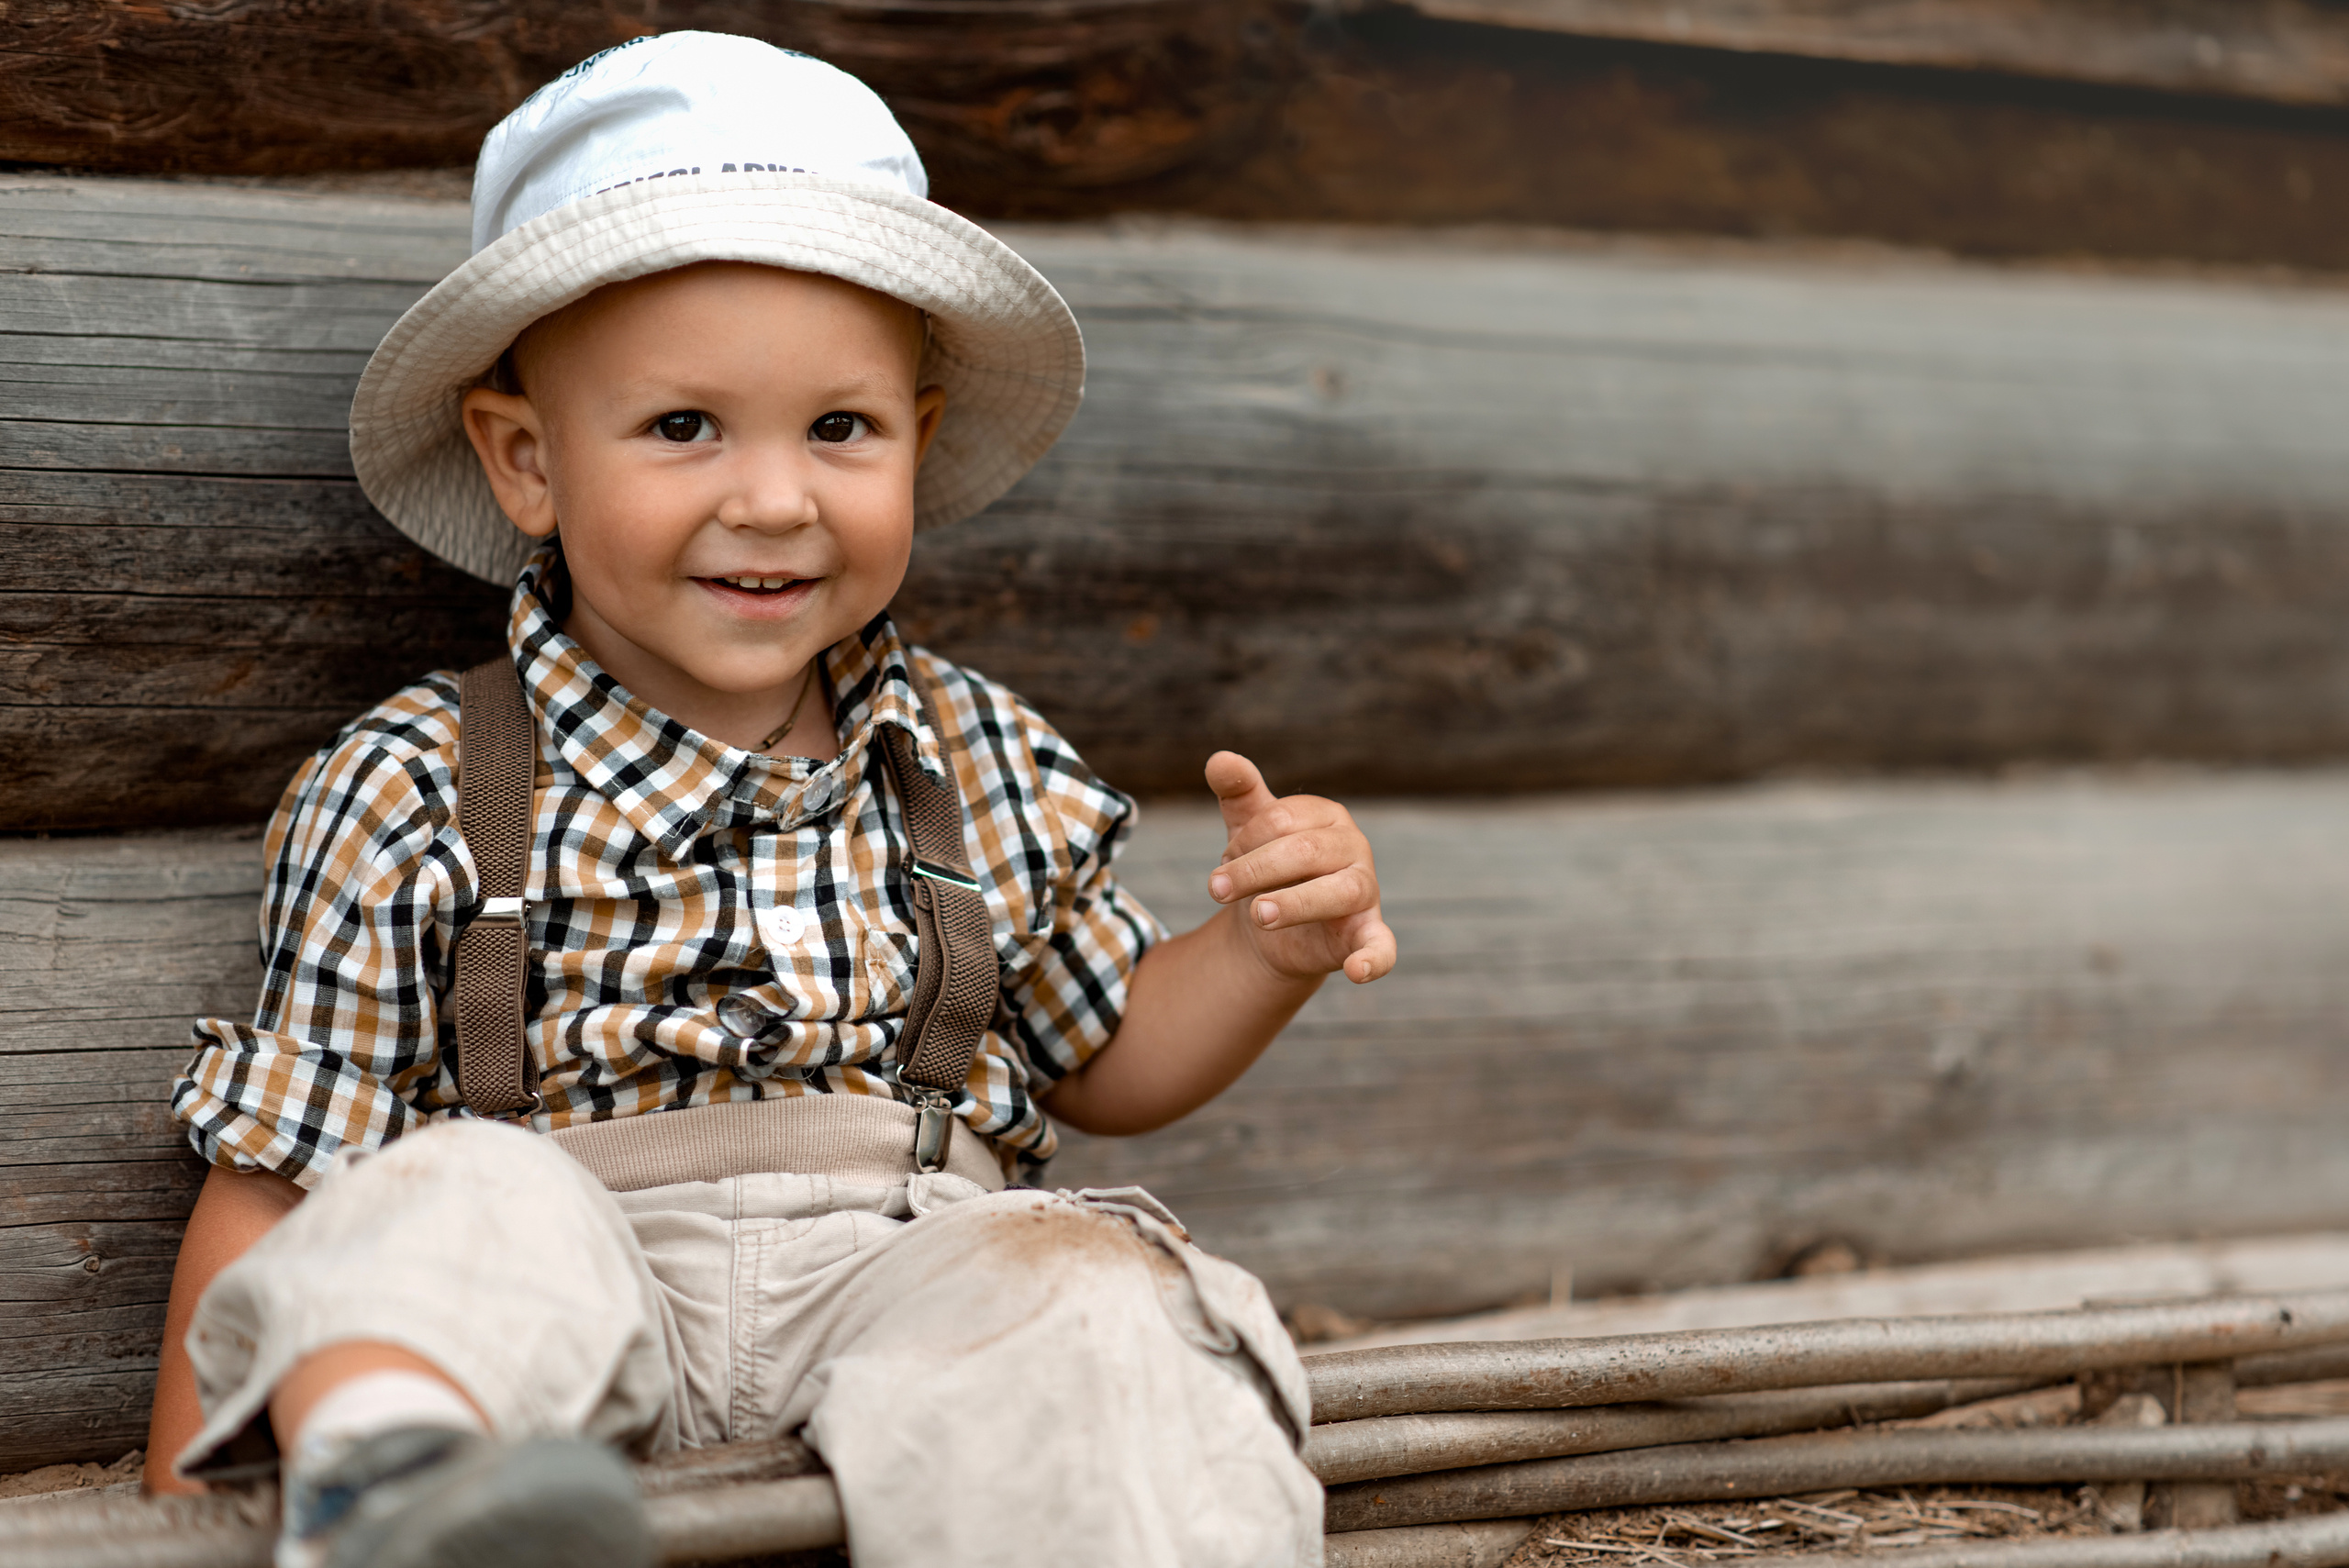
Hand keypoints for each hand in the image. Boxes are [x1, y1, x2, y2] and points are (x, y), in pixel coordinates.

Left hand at [1204, 752, 1396, 984]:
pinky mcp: (1368, 933)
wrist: (1273, 928)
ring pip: (1337, 893)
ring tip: (1258, 915)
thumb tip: (1219, 758)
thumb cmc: (1266, 868)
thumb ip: (1238, 793)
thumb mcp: (1247, 829)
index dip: (1245, 841)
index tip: (1222, 862)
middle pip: (1305, 852)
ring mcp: (1365, 891)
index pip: (1283, 819)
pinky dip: (1374, 960)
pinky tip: (1357, 973)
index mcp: (1326, 816)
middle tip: (1215, 889)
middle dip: (1254, 870)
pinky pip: (1382, 947)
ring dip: (1294, 904)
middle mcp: (1354, 847)